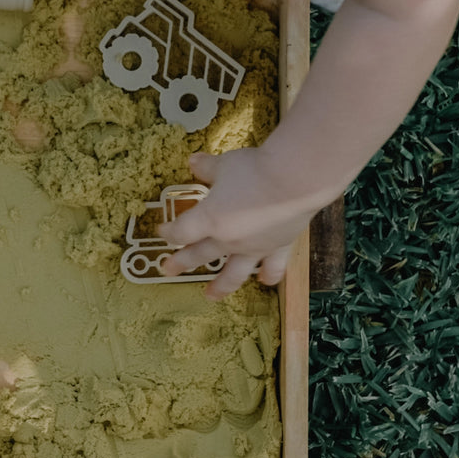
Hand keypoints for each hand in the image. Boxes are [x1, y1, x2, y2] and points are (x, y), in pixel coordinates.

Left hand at [158, 149, 320, 299]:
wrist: (296, 179)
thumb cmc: (255, 169)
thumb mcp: (225, 165)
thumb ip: (208, 168)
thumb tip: (193, 162)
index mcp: (209, 219)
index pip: (181, 232)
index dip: (169, 233)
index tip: (162, 232)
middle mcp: (228, 239)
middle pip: (199, 254)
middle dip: (181, 262)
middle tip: (168, 270)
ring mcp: (253, 247)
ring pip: (233, 273)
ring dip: (220, 286)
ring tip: (210, 295)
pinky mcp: (279, 247)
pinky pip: (272, 267)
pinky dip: (269, 275)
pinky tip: (265, 281)